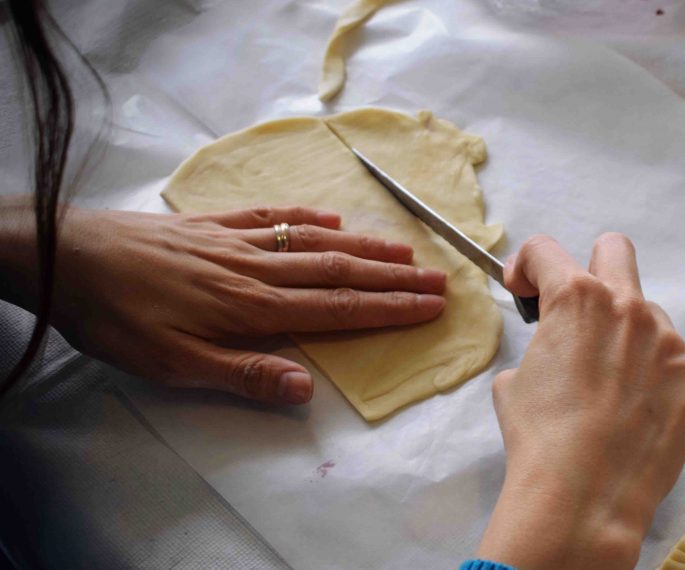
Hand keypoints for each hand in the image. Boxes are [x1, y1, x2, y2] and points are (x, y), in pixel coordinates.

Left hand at [17, 205, 446, 404]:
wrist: (65, 256)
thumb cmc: (116, 319)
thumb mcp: (171, 364)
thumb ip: (241, 373)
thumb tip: (306, 390)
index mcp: (252, 307)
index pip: (336, 308)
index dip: (388, 308)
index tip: (431, 306)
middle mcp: (256, 268)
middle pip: (338, 271)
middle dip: (393, 277)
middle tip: (439, 278)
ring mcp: (235, 241)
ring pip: (314, 241)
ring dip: (364, 247)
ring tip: (404, 250)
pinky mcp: (211, 224)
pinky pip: (272, 216)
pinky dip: (308, 218)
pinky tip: (330, 220)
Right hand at [475, 234, 684, 569]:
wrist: (585, 499)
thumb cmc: (539, 441)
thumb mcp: (512, 383)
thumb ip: (539, 346)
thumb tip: (553, 350)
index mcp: (575, 298)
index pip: (546, 251)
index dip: (527, 266)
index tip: (526, 289)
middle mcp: (628, 306)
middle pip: (614, 251)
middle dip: (592, 270)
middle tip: (582, 313)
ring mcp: (670, 339)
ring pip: (649, 318)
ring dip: (630, 341)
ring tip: (613, 394)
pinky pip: (677, 362)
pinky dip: (659, 380)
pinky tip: (642, 414)